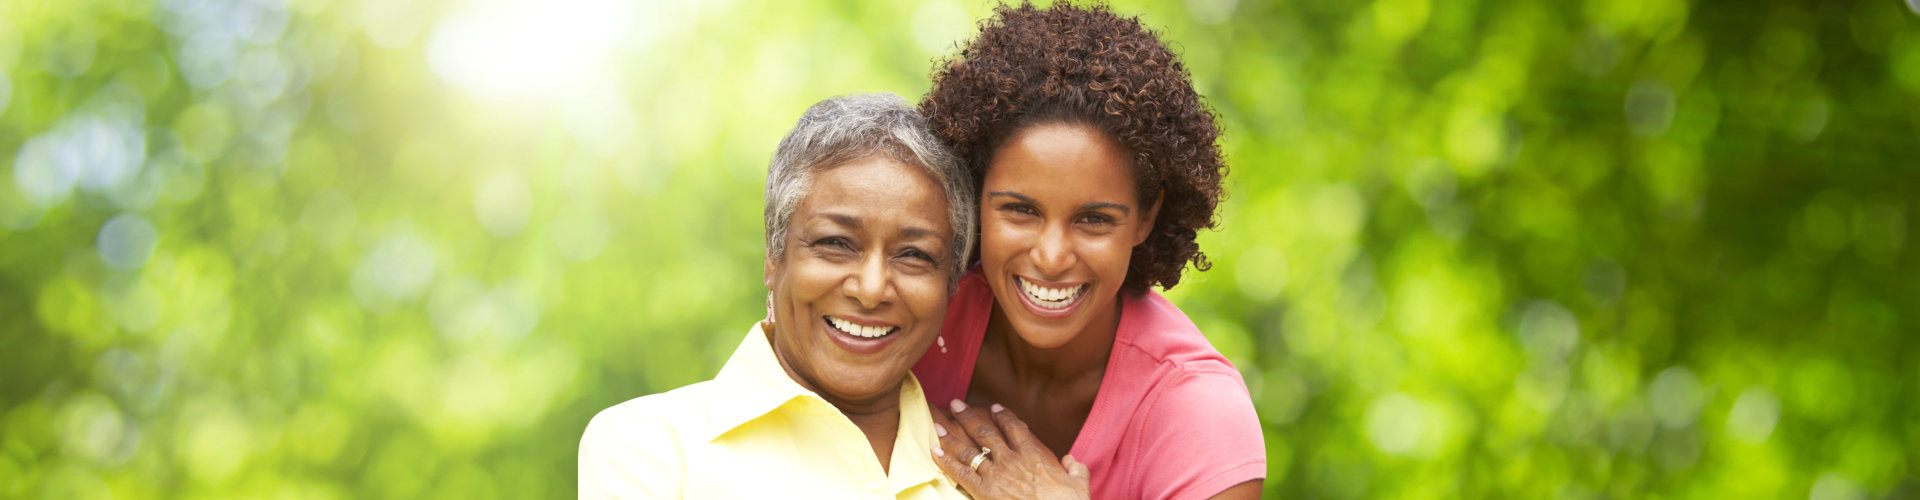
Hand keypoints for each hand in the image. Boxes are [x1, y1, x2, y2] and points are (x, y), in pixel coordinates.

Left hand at [930, 399, 1090, 499]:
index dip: (1003, 416)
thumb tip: (1072, 461)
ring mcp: (996, 475)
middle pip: (986, 432)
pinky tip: (934, 451)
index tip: (994, 407)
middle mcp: (1012, 460)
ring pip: (969, 449)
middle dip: (968, 416)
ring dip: (952, 435)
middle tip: (956, 403)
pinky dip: (946, 461)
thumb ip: (1075, 469)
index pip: (1016, 428)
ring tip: (938, 423)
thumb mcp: (1079, 484)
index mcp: (1034, 455)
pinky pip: (960, 473)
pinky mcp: (984, 492)